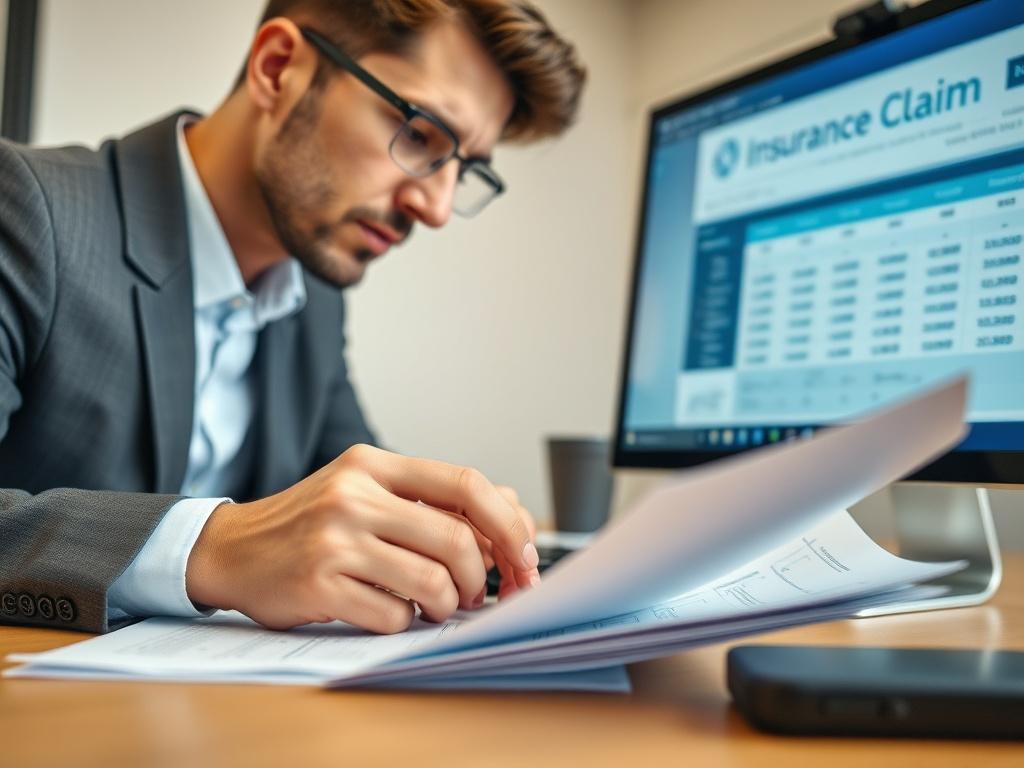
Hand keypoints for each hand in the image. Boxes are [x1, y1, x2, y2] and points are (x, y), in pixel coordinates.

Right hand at [185, 444, 540, 632]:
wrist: (231, 548)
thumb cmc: (312, 522)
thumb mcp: (366, 491)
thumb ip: (430, 500)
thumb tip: (509, 522)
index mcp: (374, 464)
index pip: (466, 483)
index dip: (509, 523)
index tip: (526, 555)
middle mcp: (354, 494)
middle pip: (458, 538)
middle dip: (485, 576)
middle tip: (482, 593)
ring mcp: (334, 539)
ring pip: (433, 581)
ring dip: (450, 604)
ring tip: (440, 605)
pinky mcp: (318, 584)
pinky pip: (393, 614)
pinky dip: (406, 621)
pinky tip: (393, 611)